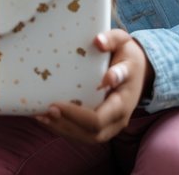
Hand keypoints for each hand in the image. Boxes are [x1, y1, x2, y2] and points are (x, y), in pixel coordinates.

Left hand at [35, 29, 150, 143]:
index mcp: (124, 99)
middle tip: (46, 110)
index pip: (99, 118)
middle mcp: (119, 118)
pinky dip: (64, 128)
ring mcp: (111, 124)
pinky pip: (84, 134)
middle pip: (92, 133)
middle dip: (66, 124)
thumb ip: (112, 39)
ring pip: (87, 137)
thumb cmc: (127, 54)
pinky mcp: (103, 125)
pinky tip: (46, 118)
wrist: (138, 70)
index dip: (77, 115)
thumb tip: (98, 41)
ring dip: (62, 129)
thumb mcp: (123, 42)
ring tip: (40, 116)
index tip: (56, 103)